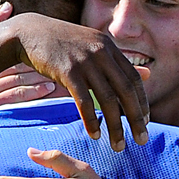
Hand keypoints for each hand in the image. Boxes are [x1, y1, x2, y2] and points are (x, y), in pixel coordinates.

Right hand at [11, 14, 149, 151]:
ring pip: (107, 99)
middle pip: (126, 91)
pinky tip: (94, 135)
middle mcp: (101, 53)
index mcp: (109, 47)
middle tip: (142, 140)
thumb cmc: (62, 44)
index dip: (142, 102)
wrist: (30, 32)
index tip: (145, 121)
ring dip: (115, 126)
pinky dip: (91, 121)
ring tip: (119, 145)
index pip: (134, 78)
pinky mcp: (67, 71)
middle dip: (136, 118)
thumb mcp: (93, 47)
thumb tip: (148, 74)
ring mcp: (85, 61)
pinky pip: (84, 102)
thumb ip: (118, 63)